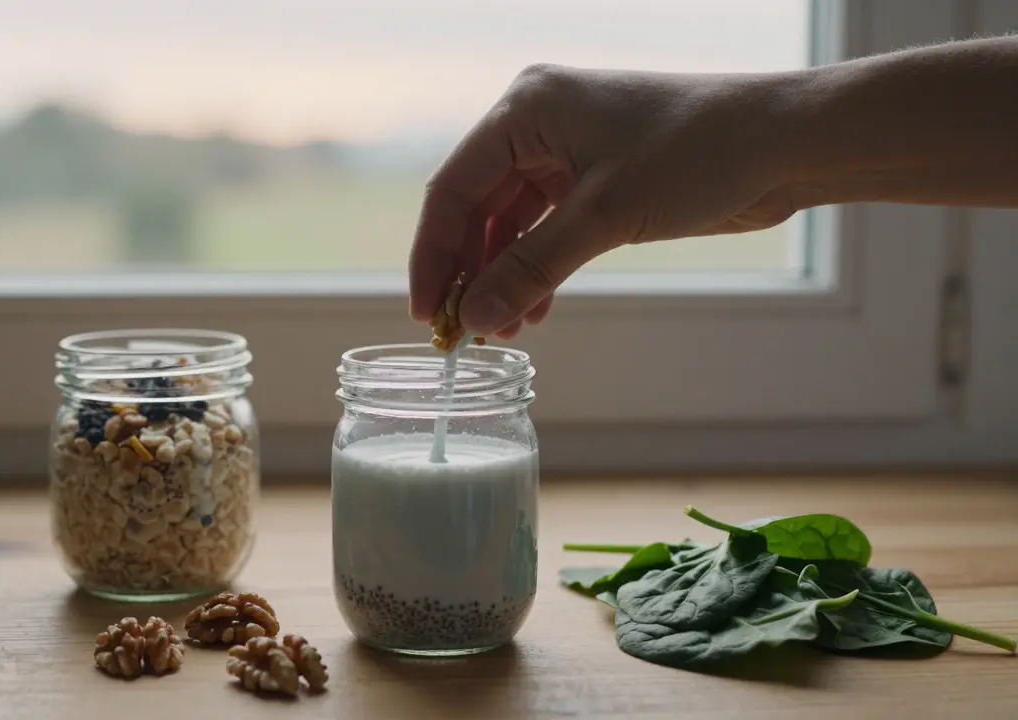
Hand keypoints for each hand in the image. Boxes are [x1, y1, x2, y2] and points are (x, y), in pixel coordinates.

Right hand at [407, 64, 797, 337]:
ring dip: (504, 278)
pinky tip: (535, 310)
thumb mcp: (603, 216)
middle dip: (470, 272)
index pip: (453, 187)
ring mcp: (567, 151)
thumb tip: (472, 318)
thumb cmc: (698, 154)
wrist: (784, 144)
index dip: (433, 254)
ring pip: (510, 223)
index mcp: (526, 109)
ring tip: (503, 331)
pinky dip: (538, 269)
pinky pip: (545, 228)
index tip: (425, 311)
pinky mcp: (596, 178)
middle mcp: (538, 124)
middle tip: (463, 331)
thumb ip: (530, 269)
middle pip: (477, 207)